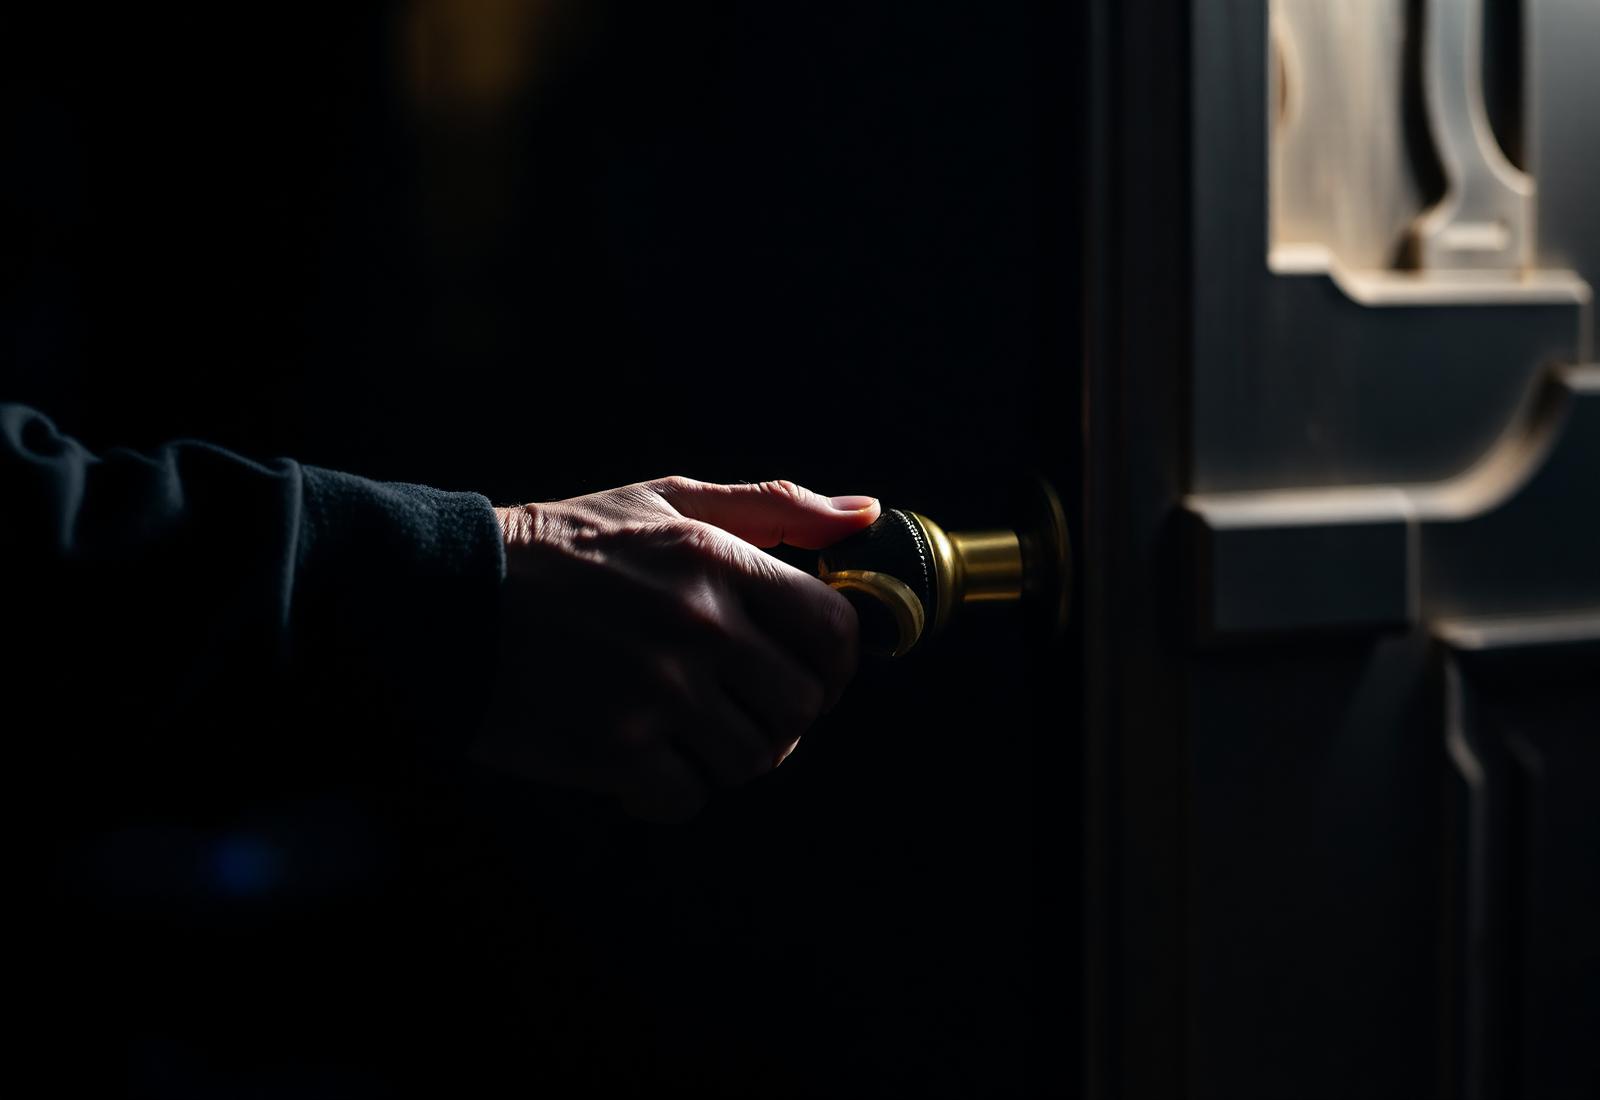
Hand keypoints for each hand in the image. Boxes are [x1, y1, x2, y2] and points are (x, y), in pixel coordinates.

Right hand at [472, 476, 880, 821]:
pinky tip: (640, 755)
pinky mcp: (614, 750)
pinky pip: (689, 798)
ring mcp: (656, 691)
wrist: (448, 596)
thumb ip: (772, 507)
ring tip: (684, 726)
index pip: (833, 630)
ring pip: (753, 758)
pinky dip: (670, 788)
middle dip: (782, 714)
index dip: (835, 663)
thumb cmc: (565, 547)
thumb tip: (866, 516)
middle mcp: (696, 625)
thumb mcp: (664, 501)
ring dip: (726, 752)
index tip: (811, 673)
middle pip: (801, 705)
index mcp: (716, 559)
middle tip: (740, 705)